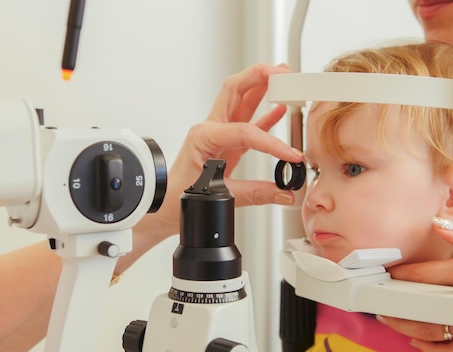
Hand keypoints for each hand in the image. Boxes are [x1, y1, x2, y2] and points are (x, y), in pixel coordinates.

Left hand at [140, 63, 303, 238]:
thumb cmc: (176, 197)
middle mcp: (210, 129)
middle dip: (259, 75)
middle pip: (235, 89)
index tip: (289, 154)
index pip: (244, 130)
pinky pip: (248, 123)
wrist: (163, 206)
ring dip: (262, 86)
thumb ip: (254, 194)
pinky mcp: (226, 145)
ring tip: (283, 77)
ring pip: (242, 100)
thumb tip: (282, 192)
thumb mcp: (216, 196)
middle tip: (281, 72)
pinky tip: (279, 110)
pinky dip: (265, 115)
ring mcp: (218, 134)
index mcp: (204, 137)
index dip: (271, 142)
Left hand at [382, 225, 452, 350]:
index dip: (404, 274)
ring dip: (407, 326)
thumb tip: (438, 225)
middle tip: (381, 298)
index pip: (428, 275)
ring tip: (390, 317)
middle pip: (425, 307)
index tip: (391, 272)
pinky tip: (417, 339)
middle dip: (399, 303)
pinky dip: (432, 349)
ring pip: (434, 333)